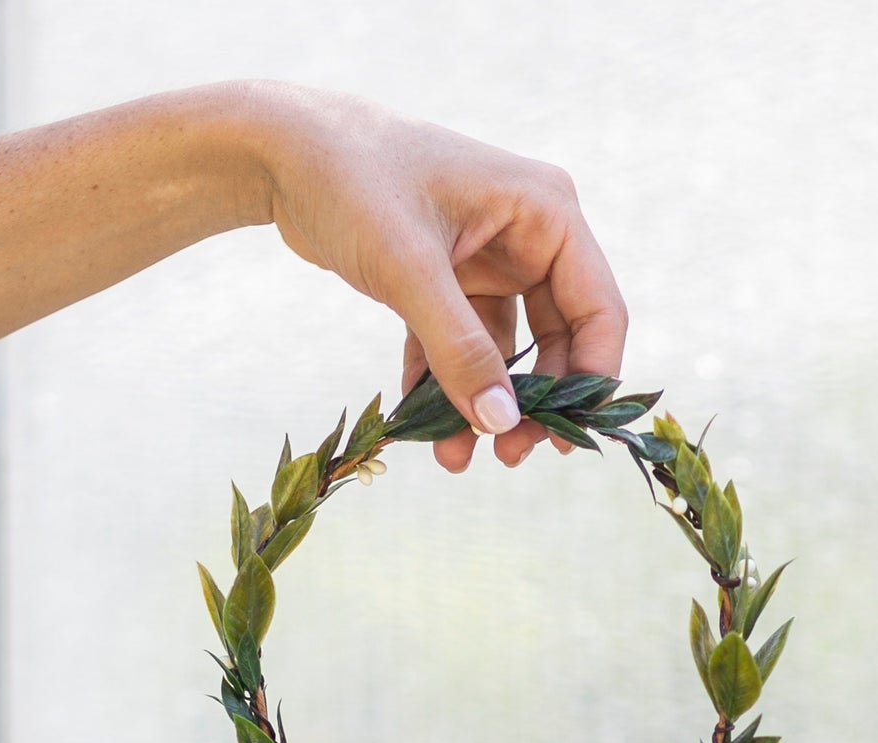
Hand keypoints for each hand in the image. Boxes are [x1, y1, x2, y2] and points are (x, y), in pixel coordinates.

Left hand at [236, 82, 628, 472]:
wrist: (280, 150)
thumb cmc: (352, 181)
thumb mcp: (410, 270)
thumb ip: (460, 350)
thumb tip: (501, 423)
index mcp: (544, 213)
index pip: (597, 309)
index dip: (591, 378)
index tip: (564, 438)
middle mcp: (527, 235)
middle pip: (558, 341)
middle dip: (532, 403)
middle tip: (507, 457)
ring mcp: (488, 260)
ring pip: (504, 353)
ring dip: (483, 406)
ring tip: (454, 458)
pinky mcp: (447, 281)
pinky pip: (459, 348)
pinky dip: (442, 387)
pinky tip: (420, 426)